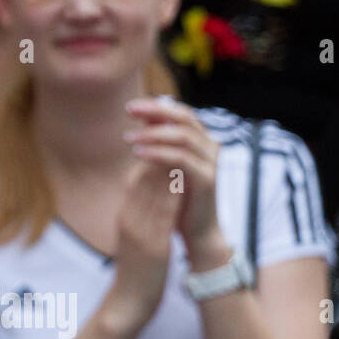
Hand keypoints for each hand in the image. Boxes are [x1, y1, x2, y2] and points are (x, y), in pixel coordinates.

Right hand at [108, 151, 182, 327]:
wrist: (128, 302)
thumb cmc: (134, 270)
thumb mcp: (133, 237)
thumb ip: (140, 215)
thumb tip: (153, 195)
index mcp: (124, 216)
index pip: (136, 178)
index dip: (152, 156)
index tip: (167, 139)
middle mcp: (129, 219)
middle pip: (144, 178)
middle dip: (161, 153)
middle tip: (177, 133)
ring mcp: (140, 231)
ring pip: (154, 191)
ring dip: (169, 166)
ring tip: (184, 147)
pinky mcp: (153, 245)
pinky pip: (164, 212)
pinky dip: (174, 193)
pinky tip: (187, 179)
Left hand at [124, 98, 220, 251]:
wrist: (197, 232)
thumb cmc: (179, 198)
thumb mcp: (166, 166)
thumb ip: (160, 143)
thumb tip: (145, 118)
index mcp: (202, 141)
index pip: (181, 113)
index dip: (157, 106)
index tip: (130, 106)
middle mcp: (210, 147)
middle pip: (184, 118)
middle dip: (154, 111)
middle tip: (128, 110)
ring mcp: (211, 163)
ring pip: (182, 137)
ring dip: (152, 134)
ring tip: (128, 138)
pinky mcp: (207, 180)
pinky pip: (180, 159)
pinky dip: (158, 153)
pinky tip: (137, 153)